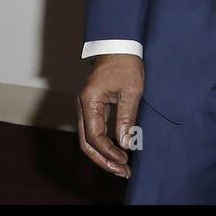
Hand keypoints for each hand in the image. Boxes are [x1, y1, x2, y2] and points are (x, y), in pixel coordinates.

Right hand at [77, 54, 143, 177]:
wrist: (120, 44)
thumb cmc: (126, 63)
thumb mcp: (131, 91)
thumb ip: (126, 117)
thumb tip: (125, 143)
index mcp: (89, 101)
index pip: (94, 136)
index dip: (109, 152)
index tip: (125, 159)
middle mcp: (83, 106)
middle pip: (87, 143)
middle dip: (104, 160)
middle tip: (123, 171)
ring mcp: (87, 107)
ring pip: (89, 139)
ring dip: (104, 154)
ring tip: (122, 166)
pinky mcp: (94, 107)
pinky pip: (95, 130)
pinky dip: (105, 144)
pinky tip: (118, 151)